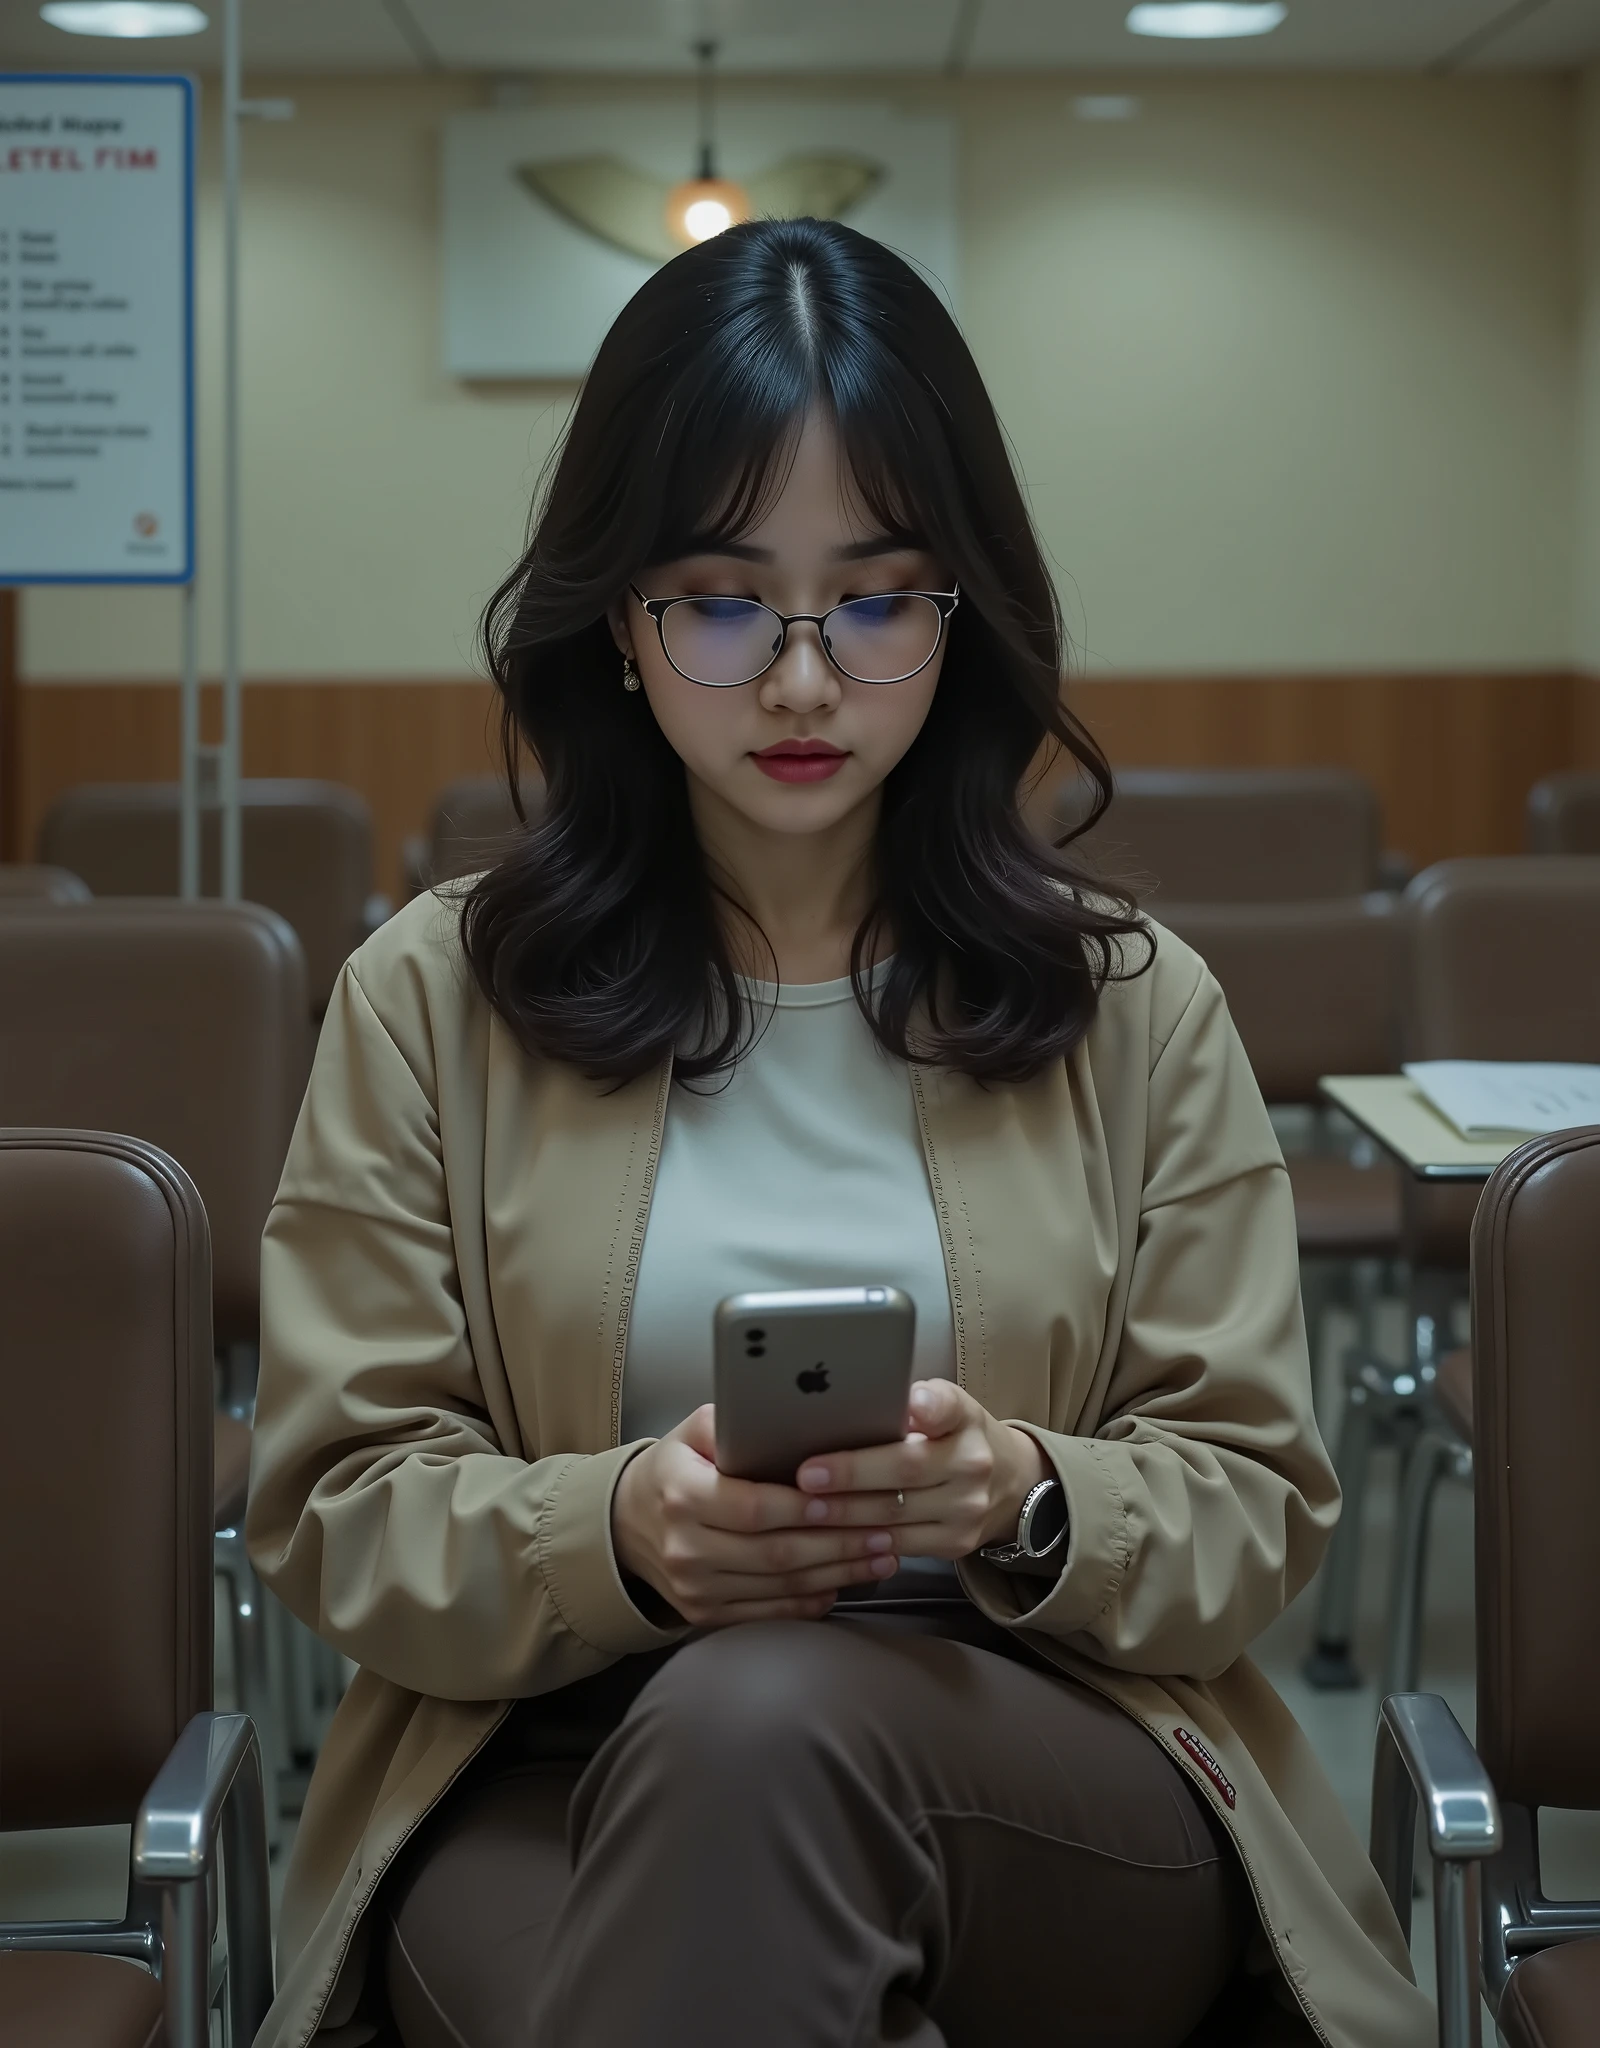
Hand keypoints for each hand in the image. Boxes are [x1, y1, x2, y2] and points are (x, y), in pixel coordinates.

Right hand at [611, 1404, 900, 1627]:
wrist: (627, 1524)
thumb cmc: (675, 1469)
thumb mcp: (693, 1432)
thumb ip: (735, 1423)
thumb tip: (786, 1413)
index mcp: (682, 1495)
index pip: (753, 1507)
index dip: (803, 1507)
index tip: (845, 1498)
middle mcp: (685, 1548)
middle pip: (775, 1551)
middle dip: (839, 1541)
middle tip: (886, 1527)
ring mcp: (694, 1588)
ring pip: (779, 1586)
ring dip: (838, 1572)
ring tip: (882, 1553)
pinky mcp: (705, 1614)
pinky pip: (769, 1613)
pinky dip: (812, 1600)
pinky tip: (846, 1582)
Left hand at [792, 1380, 1049, 1558]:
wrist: (1010, 1485)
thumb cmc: (957, 1437)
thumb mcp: (948, 1407)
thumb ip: (914, 1403)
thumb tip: (857, 1401)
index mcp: (965, 1420)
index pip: (948, 1407)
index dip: (927, 1406)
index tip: (909, 1404)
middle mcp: (971, 1464)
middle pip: (907, 1470)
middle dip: (852, 1475)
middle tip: (806, 1476)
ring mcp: (966, 1510)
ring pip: (897, 1514)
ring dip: (846, 1515)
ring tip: (804, 1510)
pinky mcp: (955, 1543)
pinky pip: (899, 1545)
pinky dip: (860, 1541)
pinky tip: (830, 1536)